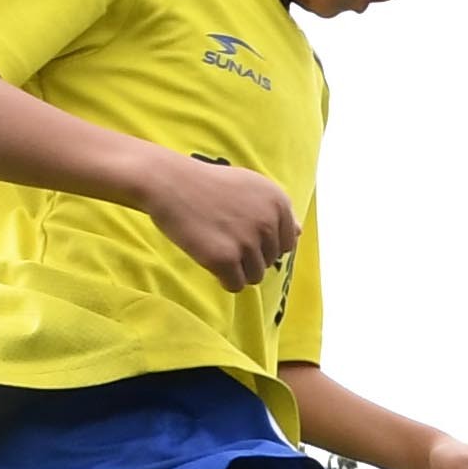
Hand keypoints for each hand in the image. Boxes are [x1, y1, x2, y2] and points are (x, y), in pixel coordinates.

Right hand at [145, 155, 301, 288]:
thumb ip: (276, 210)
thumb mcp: (250, 185)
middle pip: (270, 262)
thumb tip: (299, 234)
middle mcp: (268, 222)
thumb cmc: (207, 185)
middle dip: (249, 256)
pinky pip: (236, 285)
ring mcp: (247, 241)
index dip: (262, 243)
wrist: (168, 183)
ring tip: (216, 247)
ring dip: (236, 269)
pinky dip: (224, 279)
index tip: (240, 232)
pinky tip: (210, 260)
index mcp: (278, 202)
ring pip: (255, 276)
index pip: (286, 244)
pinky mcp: (225, 258)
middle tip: (223, 237)